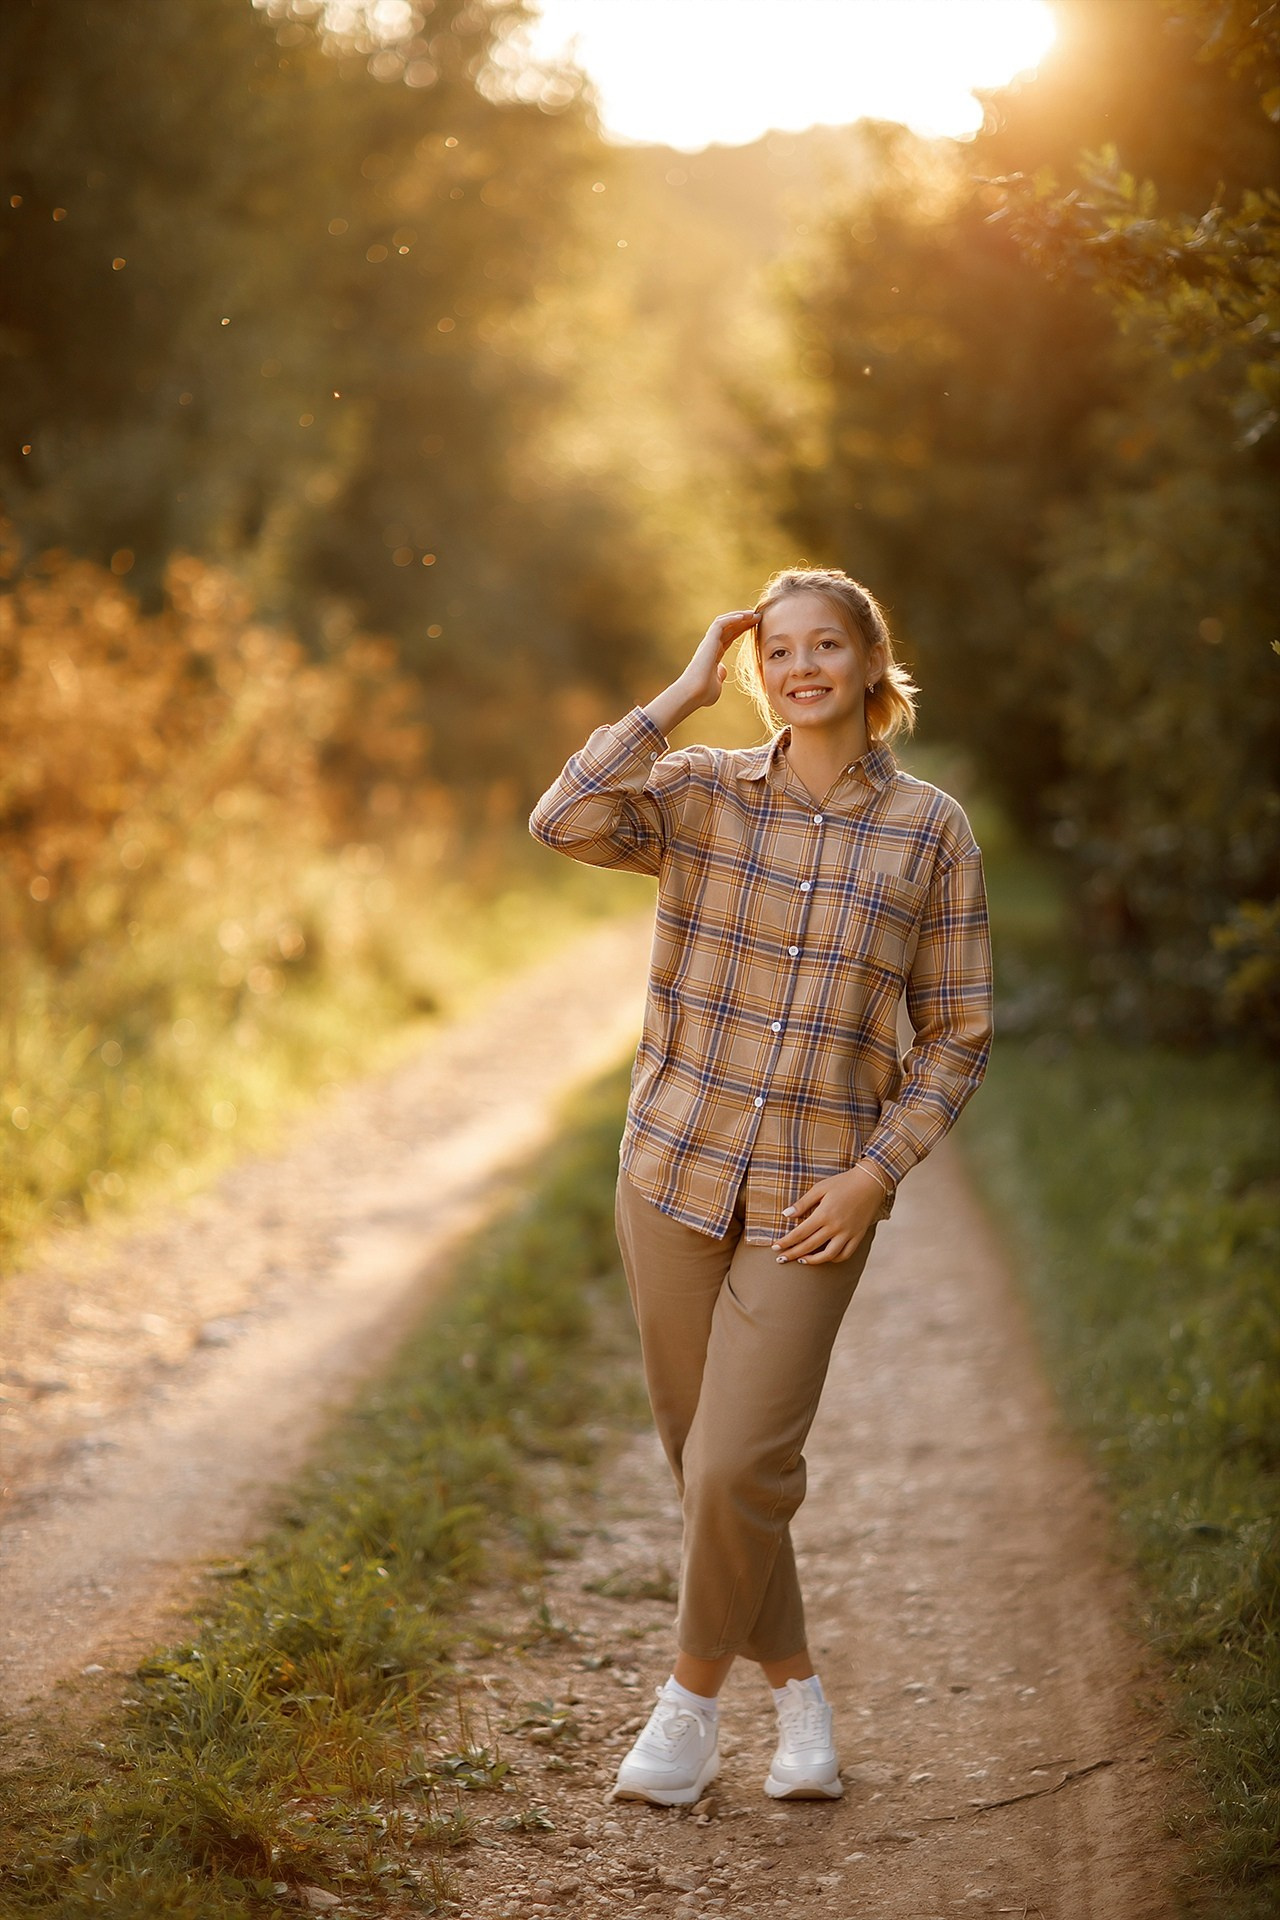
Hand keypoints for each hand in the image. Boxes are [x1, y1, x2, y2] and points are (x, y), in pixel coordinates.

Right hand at [678, 608, 759, 710]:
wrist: (694, 694)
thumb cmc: (703, 693)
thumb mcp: (717, 683)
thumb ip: (720, 675)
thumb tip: (723, 670)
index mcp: (714, 655)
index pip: (729, 637)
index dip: (742, 629)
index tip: (755, 625)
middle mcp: (710, 646)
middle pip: (729, 628)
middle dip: (743, 620)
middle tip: (758, 616)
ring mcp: (708, 643)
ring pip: (724, 622)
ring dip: (739, 616)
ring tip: (753, 613)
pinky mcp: (708, 641)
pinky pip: (720, 624)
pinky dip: (732, 618)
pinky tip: (744, 616)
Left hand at [771, 1165, 886, 1265]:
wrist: (871, 1183)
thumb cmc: (843, 1183)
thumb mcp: (820, 1188)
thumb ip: (803, 1203)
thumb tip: (785, 1214)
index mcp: (824, 1214)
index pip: (800, 1233)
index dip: (786, 1242)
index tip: (775, 1247)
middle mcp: (836, 1227)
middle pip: (810, 1246)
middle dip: (793, 1254)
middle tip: (781, 1259)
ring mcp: (848, 1233)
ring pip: (828, 1255)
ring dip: (813, 1261)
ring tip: (801, 1260)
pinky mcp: (858, 1236)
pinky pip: (845, 1254)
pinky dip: (833, 1259)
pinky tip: (824, 1257)